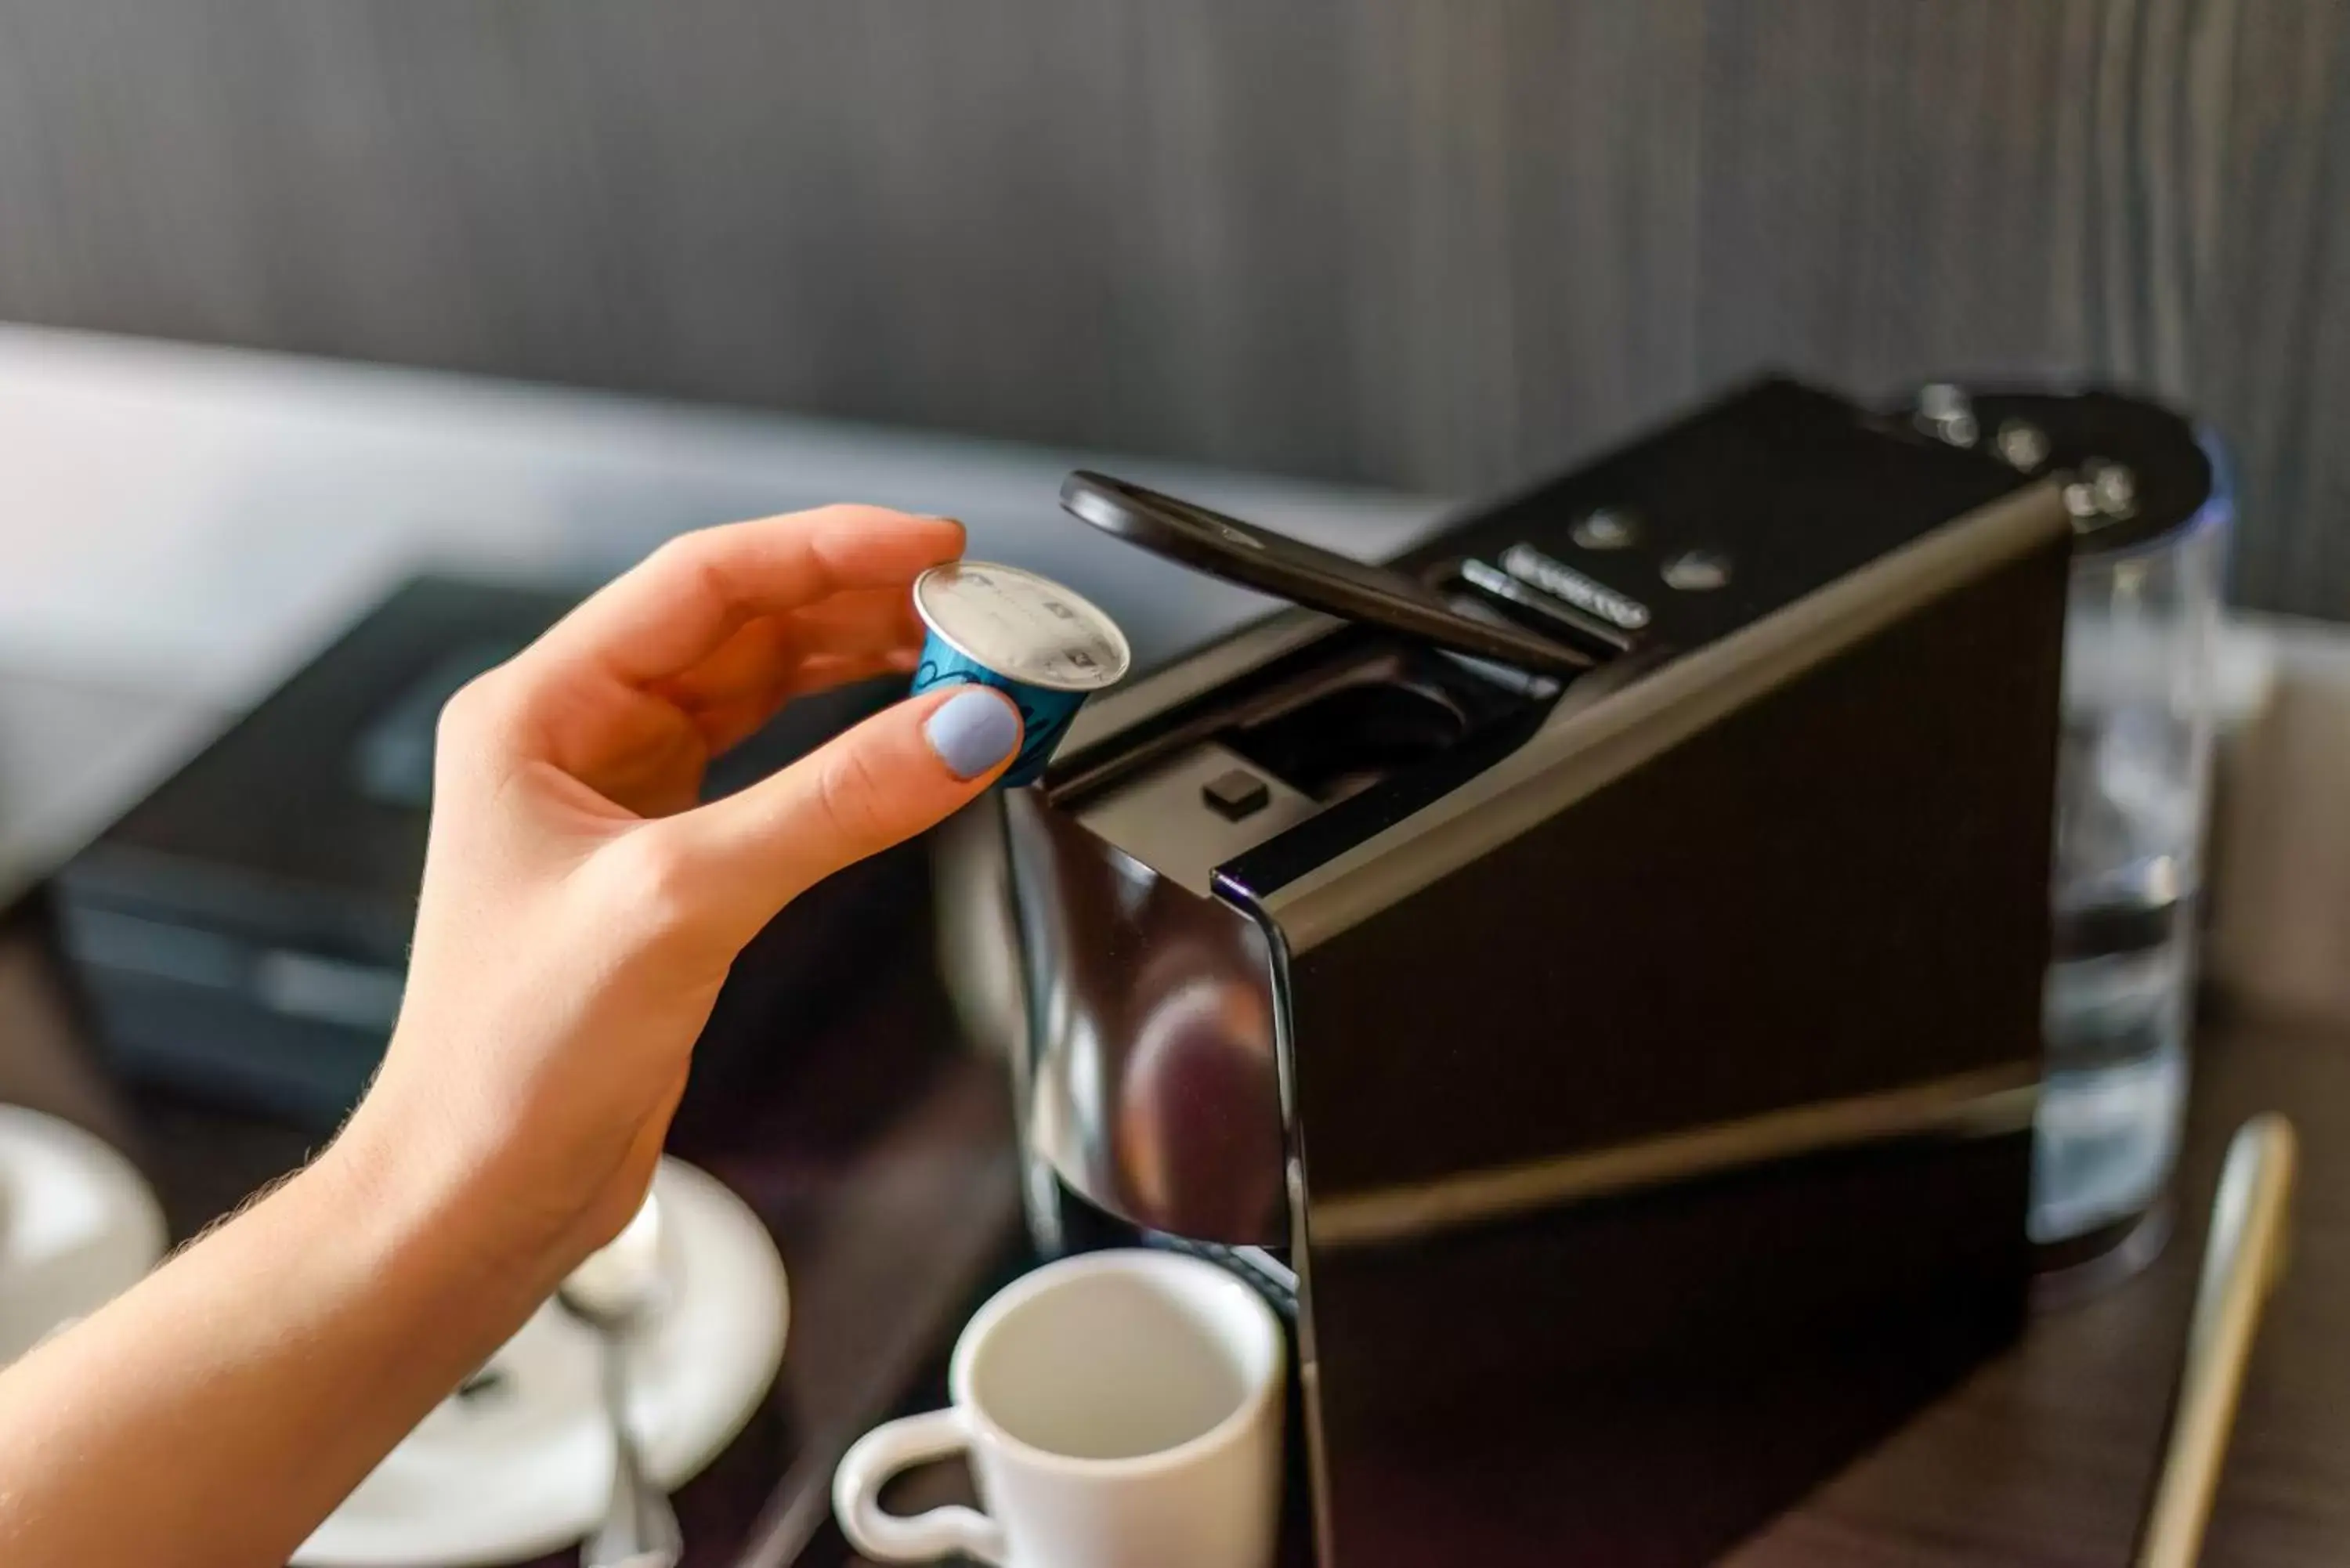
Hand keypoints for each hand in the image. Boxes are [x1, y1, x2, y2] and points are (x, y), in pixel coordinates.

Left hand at [342, 505, 1022, 1283]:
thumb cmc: (511, 1059)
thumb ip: (831, 806)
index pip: (703, 580)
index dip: (827, 548)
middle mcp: (577, 739)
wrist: (482, 1191)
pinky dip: (851, 746)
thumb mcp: (682, 902)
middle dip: (864, 606)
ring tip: (963, 657)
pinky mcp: (671, 863)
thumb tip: (960, 727)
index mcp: (538, 710)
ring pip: (766, 690)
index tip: (934, 548)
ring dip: (865, 668)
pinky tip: (909, 736)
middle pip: (744, 625)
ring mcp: (625, 800)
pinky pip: (776, 766)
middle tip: (974, 609)